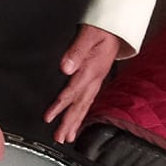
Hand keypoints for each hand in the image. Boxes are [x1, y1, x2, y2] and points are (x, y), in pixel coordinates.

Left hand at [45, 24, 122, 144]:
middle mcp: (95, 79)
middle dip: (69, 123)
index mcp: (91, 70)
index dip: (59, 106)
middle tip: (59, 138)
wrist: (117, 28)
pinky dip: (82, 113)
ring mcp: (97, 81)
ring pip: (85, 105)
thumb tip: (65, 67)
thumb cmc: (102, 29)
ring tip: (67, 137)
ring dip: (75, 122)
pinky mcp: (97, 80)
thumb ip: (76, 50)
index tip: (48, 117)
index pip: (72, 92)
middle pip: (79, 105)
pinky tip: (77, 121)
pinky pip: (88, 100)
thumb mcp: (89, 34)